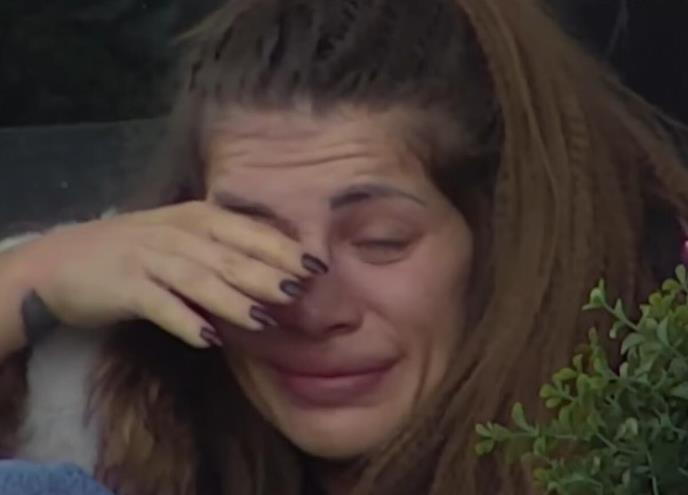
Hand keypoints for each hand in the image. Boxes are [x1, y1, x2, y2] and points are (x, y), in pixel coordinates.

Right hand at [13, 201, 325, 347]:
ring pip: (199, 280)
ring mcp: (148, 258)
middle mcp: (176, 234)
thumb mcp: (181, 239)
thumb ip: (222, 251)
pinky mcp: (124, 286)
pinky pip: (159, 305)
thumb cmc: (135, 251)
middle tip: (300, 293)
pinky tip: (207, 340)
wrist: (64, 261)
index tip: (316, 267)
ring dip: (233, 300)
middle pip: (229, 255)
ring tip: (263, 321)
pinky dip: (184, 321)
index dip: (282, 248)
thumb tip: (276, 274)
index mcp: (196, 218)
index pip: (247, 231)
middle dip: (266, 274)